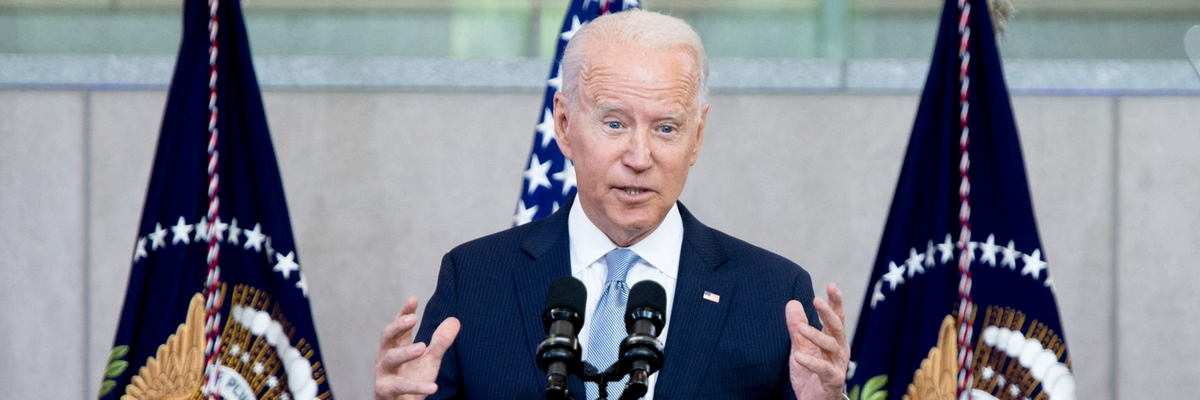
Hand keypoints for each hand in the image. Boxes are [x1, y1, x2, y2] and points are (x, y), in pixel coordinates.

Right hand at [374, 296, 460, 399]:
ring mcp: (383, 373)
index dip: (404, 312)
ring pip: (390, 358)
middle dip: (398, 326)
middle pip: (387, 336)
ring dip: (405, 352)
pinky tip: (433, 387)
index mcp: (396, 345)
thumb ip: (441, 341)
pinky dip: (417, 386)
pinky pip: (401, 386)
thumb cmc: (412, 378)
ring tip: (422, 347)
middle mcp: (386, 356)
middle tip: (412, 318)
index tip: (413, 299)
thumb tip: (454, 320)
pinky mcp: (386, 390)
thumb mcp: (430, 359)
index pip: (399, 325)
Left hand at [786, 283, 849, 399]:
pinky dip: (810, 362)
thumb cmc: (810, 372)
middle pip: (837, 327)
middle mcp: (839, 350)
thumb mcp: (801, 346)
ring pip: (830, 346)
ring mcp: (838, 365)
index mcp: (833, 339)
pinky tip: (798, 356)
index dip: (835, 302)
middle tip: (817, 300)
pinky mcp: (832, 380)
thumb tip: (792, 302)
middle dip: (828, 313)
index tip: (831, 285)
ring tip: (800, 328)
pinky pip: (823, 369)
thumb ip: (797, 326)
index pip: (836, 317)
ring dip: (815, 335)